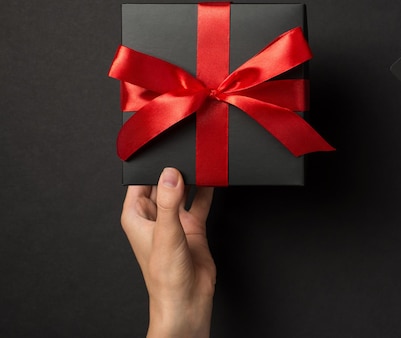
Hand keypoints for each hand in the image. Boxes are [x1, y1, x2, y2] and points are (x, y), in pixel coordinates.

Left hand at [121, 167, 215, 337]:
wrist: (187, 301)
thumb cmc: (165, 278)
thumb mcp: (166, 234)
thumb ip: (169, 202)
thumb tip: (171, 174)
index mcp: (137, 217)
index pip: (139, 182)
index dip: (150, 166)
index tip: (163, 150)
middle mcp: (155, 217)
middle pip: (163, 183)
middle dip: (173, 169)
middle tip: (187, 154)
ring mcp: (175, 221)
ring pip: (182, 190)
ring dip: (191, 178)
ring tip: (201, 162)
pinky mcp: (193, 226)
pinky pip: (200, 201)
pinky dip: (207, 191)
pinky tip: (213, 179)